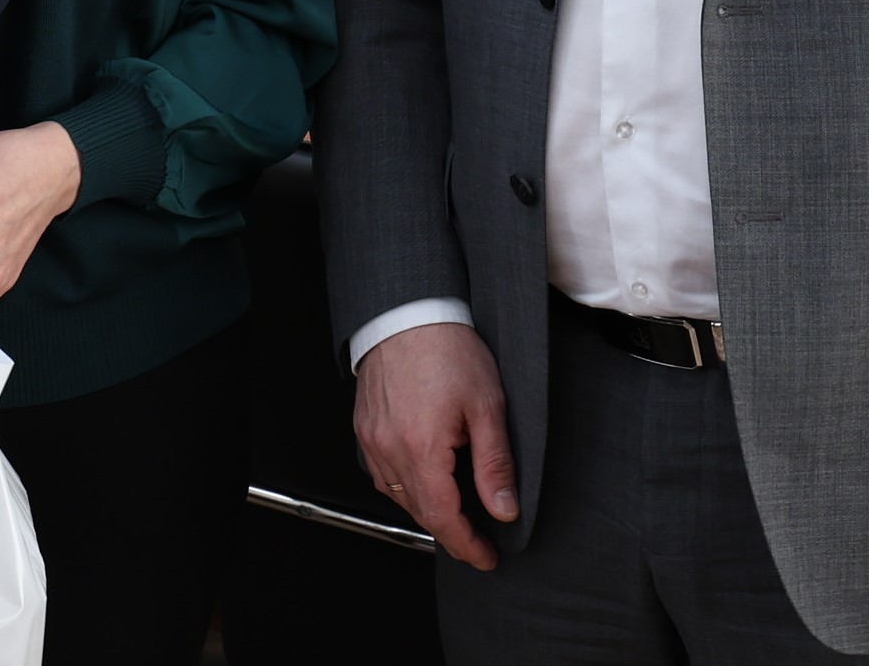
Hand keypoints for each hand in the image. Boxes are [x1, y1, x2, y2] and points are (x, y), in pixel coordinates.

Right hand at [355, 322, 518, 570]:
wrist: (408, 311)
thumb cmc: (447, 349)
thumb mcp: (487, 406)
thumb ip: (495, 464)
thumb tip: (503, 509)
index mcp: (422, 448)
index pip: (443, 518)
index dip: (467, 545)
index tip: (487, 557)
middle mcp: (389, 449)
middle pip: (421, 511)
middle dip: (452, 532)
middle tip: (480, 539)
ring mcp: (371, 440)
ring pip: (399, 496)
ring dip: (429, 509)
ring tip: (457, 510)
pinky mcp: (364, 428)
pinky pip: (383, 474)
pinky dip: (406, 486)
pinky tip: (425, 478)